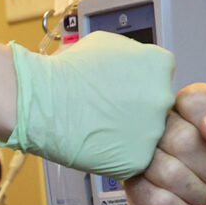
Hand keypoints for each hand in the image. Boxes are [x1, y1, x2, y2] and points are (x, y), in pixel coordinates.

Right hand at [0, 33, 175, 178]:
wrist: (42, 101)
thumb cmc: (66, 71)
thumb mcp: (107, 44)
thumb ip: (133, 55)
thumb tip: (137, 63)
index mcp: (160, 65)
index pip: (162, 77)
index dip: (140, 84)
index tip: (125, 88)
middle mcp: (163, 97)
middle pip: (158, 107)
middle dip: (139, 110)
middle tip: (112, 110)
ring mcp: (153, 131)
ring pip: (148, 136)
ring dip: (130, 134)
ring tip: (102, 127)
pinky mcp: (139, 159)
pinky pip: (135, 160)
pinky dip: (119, 156)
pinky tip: (100, 144)